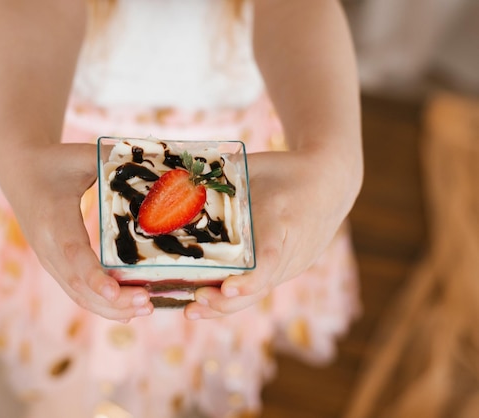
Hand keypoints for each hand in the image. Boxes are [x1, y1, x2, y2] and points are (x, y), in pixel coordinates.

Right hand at [0, 142, 152, 320]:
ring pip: (78, 295)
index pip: (73, 254)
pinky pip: (77, 292)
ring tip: (147, 308)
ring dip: (111, 309)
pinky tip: (126, 313)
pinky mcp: (56, 266)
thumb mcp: (81, 156)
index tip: (115, 292)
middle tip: (149, 303)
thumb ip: (113, 161)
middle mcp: (48, 247)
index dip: (94, 276)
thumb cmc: (56, 162)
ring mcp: (50, 261)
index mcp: (53, 219)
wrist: (20, 174)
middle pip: (79, 285)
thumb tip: (158, 166)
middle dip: (114, 300)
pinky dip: (101, 306)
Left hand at [184, 147, 361, 318]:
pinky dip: (237, 297)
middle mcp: (291, 248)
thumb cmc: (286, 170)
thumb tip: (177, 180)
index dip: (250, 277)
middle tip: (194, 302)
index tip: (228, 287)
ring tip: (192, 309)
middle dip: (227, 300)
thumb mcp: (255, 166)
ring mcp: (293, 263)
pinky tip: (209, 302)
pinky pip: (262, 287)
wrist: (330, 183)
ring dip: (226, 304)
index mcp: (282, 218)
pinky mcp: (289, 269)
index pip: (270, 255)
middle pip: (262, 285)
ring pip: (260, 291)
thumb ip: (221, 177)